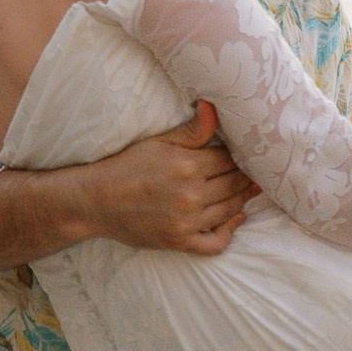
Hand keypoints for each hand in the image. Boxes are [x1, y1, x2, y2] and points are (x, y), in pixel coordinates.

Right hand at [68, 104, 258, 253]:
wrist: (96, 201)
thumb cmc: (126, 167)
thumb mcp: (158, 142)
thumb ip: (191, 130)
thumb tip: (214, 107)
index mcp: (188, 166)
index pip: (228, 159)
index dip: (237, 156)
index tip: (243, 155)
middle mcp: (191, 194)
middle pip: (233, 184)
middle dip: (245, 177)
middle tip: (255, 173)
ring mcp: (187, 221)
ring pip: (230, 209)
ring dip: (243, 199)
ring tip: (249, 191)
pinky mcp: (180, 241)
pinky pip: (216, 243)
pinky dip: (229, 233)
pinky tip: (235, 220)